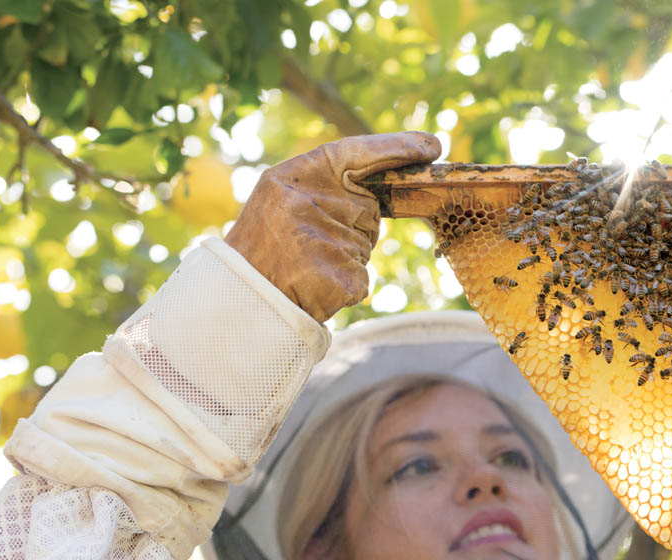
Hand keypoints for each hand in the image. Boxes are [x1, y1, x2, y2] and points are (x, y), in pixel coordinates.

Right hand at [225, 131, 440, 321]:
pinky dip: (345, 286)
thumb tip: (379, 197)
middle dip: (354, 224)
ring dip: (345, 257)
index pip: (356, 151)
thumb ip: (326, 187)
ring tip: (306, 266)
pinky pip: (362, 277)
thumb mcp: (282, 200)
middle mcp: (311, 203)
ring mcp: (327, 241)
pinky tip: (315, 286)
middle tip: (311, 241)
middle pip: (368, 208)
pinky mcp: (340, 277)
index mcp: (294, 176)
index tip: (431, 146)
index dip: (396, 147)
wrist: (240, 302)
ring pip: (363, 245)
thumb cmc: (264, 249)